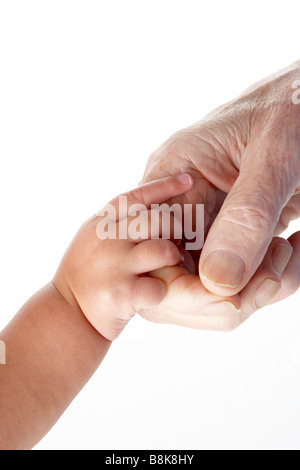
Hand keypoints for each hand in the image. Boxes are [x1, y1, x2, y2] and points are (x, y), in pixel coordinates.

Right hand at [53, 174, 193, 340]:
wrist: (66, 313)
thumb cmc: (87, 273)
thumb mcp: (93, 239)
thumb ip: (118, 223)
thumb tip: (152, 205)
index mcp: (101, 223)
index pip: (137, 196)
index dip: (165, 186)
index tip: (188, 180)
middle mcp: (107, 239)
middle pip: (158, 220)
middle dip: (176, 228)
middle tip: (179, 239)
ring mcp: (114, 266)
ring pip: (163, 250)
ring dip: (173, 259)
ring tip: (168, 267)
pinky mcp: (122, 294)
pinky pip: (159, 287)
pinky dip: (162, 291)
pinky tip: (154, 293)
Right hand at [141, 60, 299, 317]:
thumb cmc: (295, 106)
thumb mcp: (275, 153)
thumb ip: (247, 215)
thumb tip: (217, 283)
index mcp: (173, 172)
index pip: (150, 249)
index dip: (182, 288)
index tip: (234, 296)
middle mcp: (180, 202)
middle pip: (171, 282)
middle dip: (223, 297)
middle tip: (275, 274)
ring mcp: (203, 221)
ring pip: (206, 290)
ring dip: (253, 290)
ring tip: (291, 252)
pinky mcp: (229, 234)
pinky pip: (236, 279)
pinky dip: (270, 280)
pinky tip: (295, 249)